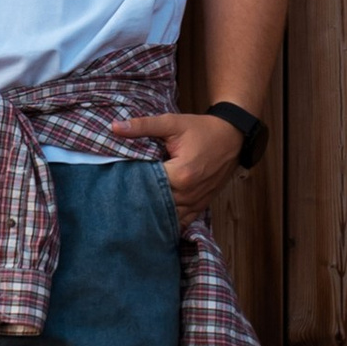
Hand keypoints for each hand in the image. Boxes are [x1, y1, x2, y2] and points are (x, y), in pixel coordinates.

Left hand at [110, 109, 249, 218]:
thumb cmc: (201, 129)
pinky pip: (184, 220)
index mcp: (181, 174)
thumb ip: (143, 126)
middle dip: (141, 200)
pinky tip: (155, 222)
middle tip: (120, 200)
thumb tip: (114, 127)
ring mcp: (197, 201)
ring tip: (134, 212)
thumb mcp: (172, 123)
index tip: (119, 180)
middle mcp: (190, 192)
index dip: (133, 183)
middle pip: (158, 204)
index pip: (149, 186)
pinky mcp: (202, 205)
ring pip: (170, 217)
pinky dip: (170, 221)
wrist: (232, 137)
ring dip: (154, 214)